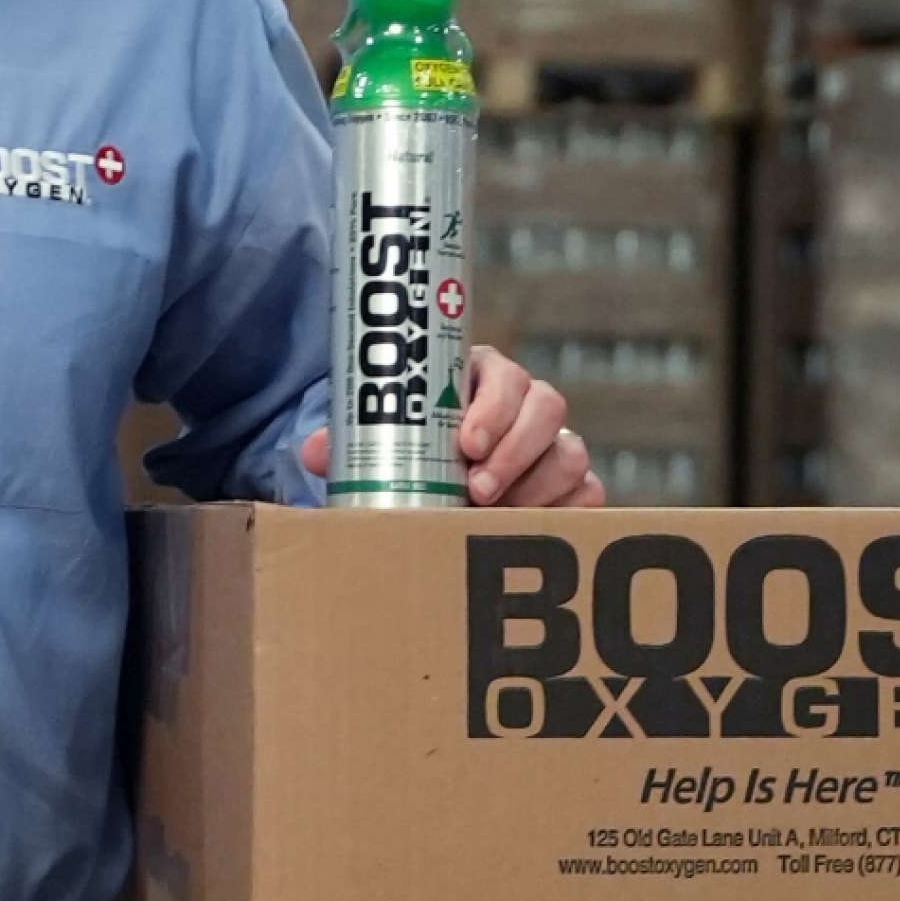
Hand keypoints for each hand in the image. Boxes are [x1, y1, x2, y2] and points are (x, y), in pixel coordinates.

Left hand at [303, 345, 601, 507]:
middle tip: (476, 490)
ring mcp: (553, 443)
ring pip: (570, 450)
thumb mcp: (377, 442)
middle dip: (514, 451)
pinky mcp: (571, 483)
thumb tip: (311, 450)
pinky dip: (563, 509)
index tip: (467, 442)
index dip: (493, 406)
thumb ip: (348, 443)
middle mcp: (524, 404)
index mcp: (480, 376)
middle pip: (548, 406)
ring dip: (536, 485)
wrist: (429, 486)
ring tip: (493, 515)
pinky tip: (529, 526)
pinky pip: (588, 491)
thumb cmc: (406, 451)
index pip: (504, 374)